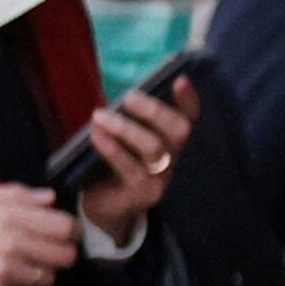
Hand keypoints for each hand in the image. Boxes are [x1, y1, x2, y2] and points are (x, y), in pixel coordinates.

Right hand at [0, 183, 77, 285]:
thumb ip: (18, 195)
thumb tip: (51, 198)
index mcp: (10, 216)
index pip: (66, 227)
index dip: (68, 231)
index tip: (61, 234)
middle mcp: (12, 244)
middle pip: (66, 257)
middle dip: (59, 254)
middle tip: (44, 252)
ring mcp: (5, 272)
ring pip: (49, 278)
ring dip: (38, 272)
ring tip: (18, 264)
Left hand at [73, 82, 197, 239]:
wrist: (104, 206)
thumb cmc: (111, 163)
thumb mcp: (121, 138)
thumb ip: (126, 118)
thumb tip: (120, 94)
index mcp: (169, 140)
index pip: (187, 117)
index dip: (188, 99)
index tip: (180, 79)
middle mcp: (172, 157)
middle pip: (178, 130)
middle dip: (155, 110)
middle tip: (129, 97)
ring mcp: (161, 177)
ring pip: (154, 148)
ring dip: (126, 129)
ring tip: (99, 116)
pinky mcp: (144, 193)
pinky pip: (131, 169)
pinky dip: (113, 150)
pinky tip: (97, 137)